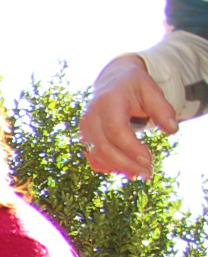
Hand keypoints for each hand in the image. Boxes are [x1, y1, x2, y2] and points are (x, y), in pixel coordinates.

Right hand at [79, 55, 175, 179]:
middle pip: (104, 146)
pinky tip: (126, 170)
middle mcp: (91, 116)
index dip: (131, 148)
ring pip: (97, 154)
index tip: (149, 161)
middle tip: (147, 174)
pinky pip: (93, 158)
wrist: (113, 81)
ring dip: (118, 168)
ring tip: (140, 174)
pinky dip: (108, 167)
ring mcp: (85, 128)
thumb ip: (163, 108)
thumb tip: (172, 129)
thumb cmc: (134, 86)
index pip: (116, 129)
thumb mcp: (151, 90)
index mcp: (108, 101)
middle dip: (126, 164)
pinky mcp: (85, 137)